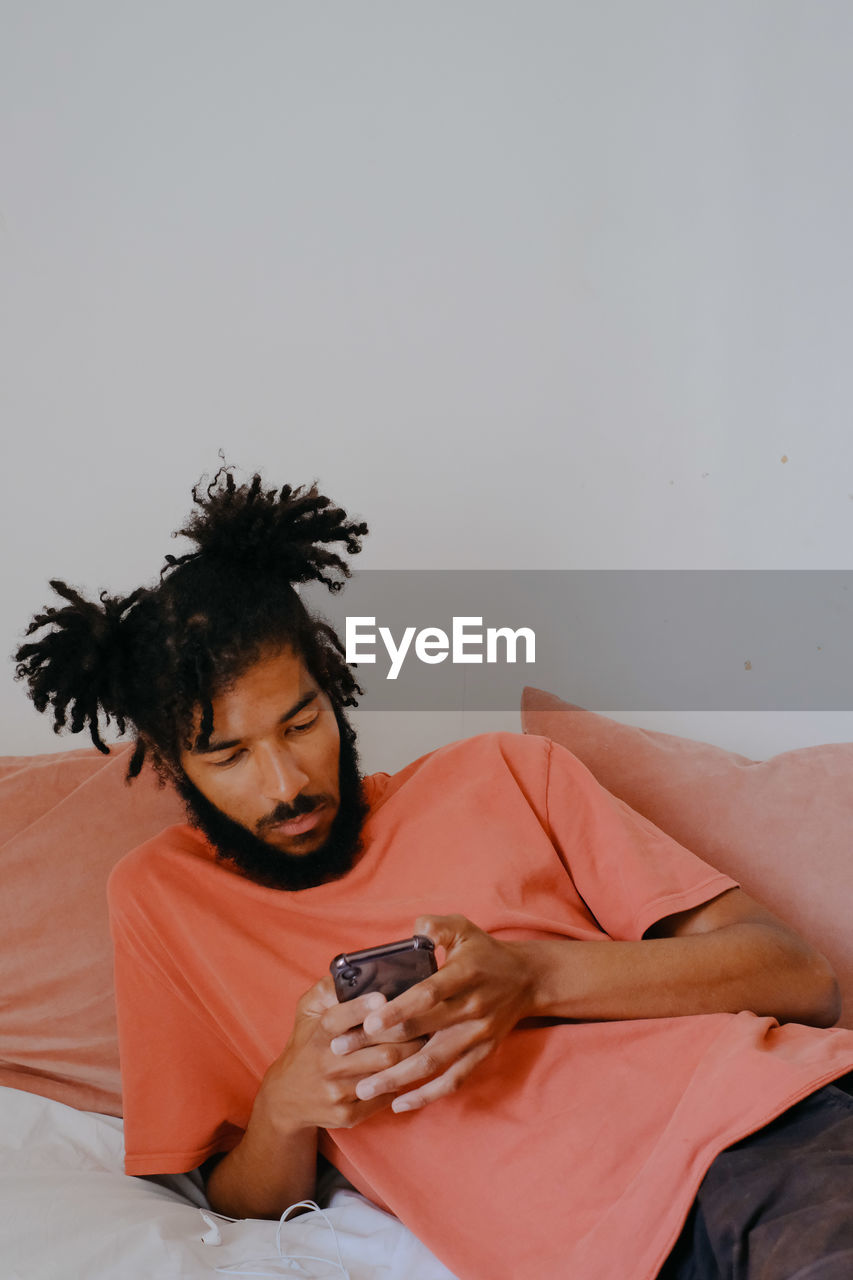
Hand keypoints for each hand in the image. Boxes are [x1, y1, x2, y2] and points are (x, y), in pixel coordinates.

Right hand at [255, 977, 426, 1134]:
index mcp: (318, 1034)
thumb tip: (354, 969)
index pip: (338, 1019)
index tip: (382, 998)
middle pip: (379, 1051)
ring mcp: (336, 1092)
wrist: (287, 1097)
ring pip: (386, 1075)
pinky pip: (383, 1098)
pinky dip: (397, 1084)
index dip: (361, 1008)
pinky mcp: (345, 1116)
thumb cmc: (307, 1043)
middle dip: (406, 1037)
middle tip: (424, 1023)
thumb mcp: (308, 1012)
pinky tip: (404, 1071)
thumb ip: (328, 990)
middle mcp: (326, 1064)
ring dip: (409, 1059)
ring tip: (423, 1043)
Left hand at [341, 914, 540, 1113]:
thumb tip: (413, 930)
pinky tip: (398, 1103)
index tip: (368, 1022)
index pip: (428, 994)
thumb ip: (436, 926)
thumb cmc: (485, 952)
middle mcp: (472, 1008)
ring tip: (362, 1088)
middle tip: (341, 1051)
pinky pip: (453, 1080)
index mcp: (464, 975)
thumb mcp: (464, 928)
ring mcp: (477, 1035)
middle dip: (380, 1045)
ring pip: (434, 1063)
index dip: (399, 1009)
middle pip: (422, 1032)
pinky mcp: (482, 1054)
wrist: (528, 979)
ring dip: (397, 1079)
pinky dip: (427, 1095)